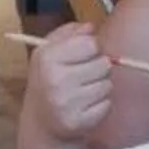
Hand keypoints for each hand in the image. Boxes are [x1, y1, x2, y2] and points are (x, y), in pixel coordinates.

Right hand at [26, 24, 113, 140]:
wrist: (40, 121)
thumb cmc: (48, 80)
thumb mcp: (49, 51)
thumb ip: (69, 33)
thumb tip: (91, 27)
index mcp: (47, 57)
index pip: (91, 44)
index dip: (92, 49)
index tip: (84, 56)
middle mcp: (55, 80)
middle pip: (104, 64)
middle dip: (99, 68)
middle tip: (85, 76)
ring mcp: (67, 103)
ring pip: (107, 85)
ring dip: (101, 87)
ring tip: (84, 91)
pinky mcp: (78, 121)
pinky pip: (107, 105)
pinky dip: (101, 105)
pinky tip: (86, 106)